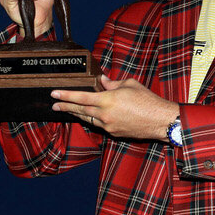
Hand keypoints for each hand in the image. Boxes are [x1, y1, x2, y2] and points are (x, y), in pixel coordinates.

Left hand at [51, 74, 179, 140]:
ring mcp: (108, 126)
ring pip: (88, 119)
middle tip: (54, 106)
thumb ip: (113, 83)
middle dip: (66, 107)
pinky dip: (94, 119)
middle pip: (80, 111)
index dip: (66, 96)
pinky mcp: (114, 133)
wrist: (160, 121)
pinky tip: (90, 116)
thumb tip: (102, 81)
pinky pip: (100, 125)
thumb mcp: (130, 84)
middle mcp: (105, 114)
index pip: (81, 97)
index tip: (54, 94)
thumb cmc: (147, 100)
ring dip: (77, 114)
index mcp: (108, 99)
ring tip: (68, 111)